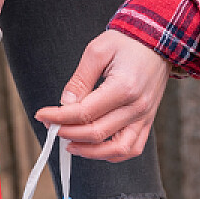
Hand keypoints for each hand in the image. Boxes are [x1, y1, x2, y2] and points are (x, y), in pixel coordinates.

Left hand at [35, 30, 170, 161]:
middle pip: (97, 133)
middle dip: (68, 133)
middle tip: (51, 127)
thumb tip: (65, 104)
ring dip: (89, 152)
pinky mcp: (147, 122)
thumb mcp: (97, 51)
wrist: (157, 43)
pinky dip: (111, 155)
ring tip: (70, 145)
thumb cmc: (128, 43)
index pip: (85, 113)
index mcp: (124, 87)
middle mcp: (137, 107)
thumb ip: (80, 80)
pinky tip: (93, 149)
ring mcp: (144, 117)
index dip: (59, 117)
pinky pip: (131, 149)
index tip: (42, 115)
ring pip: (116, 150)